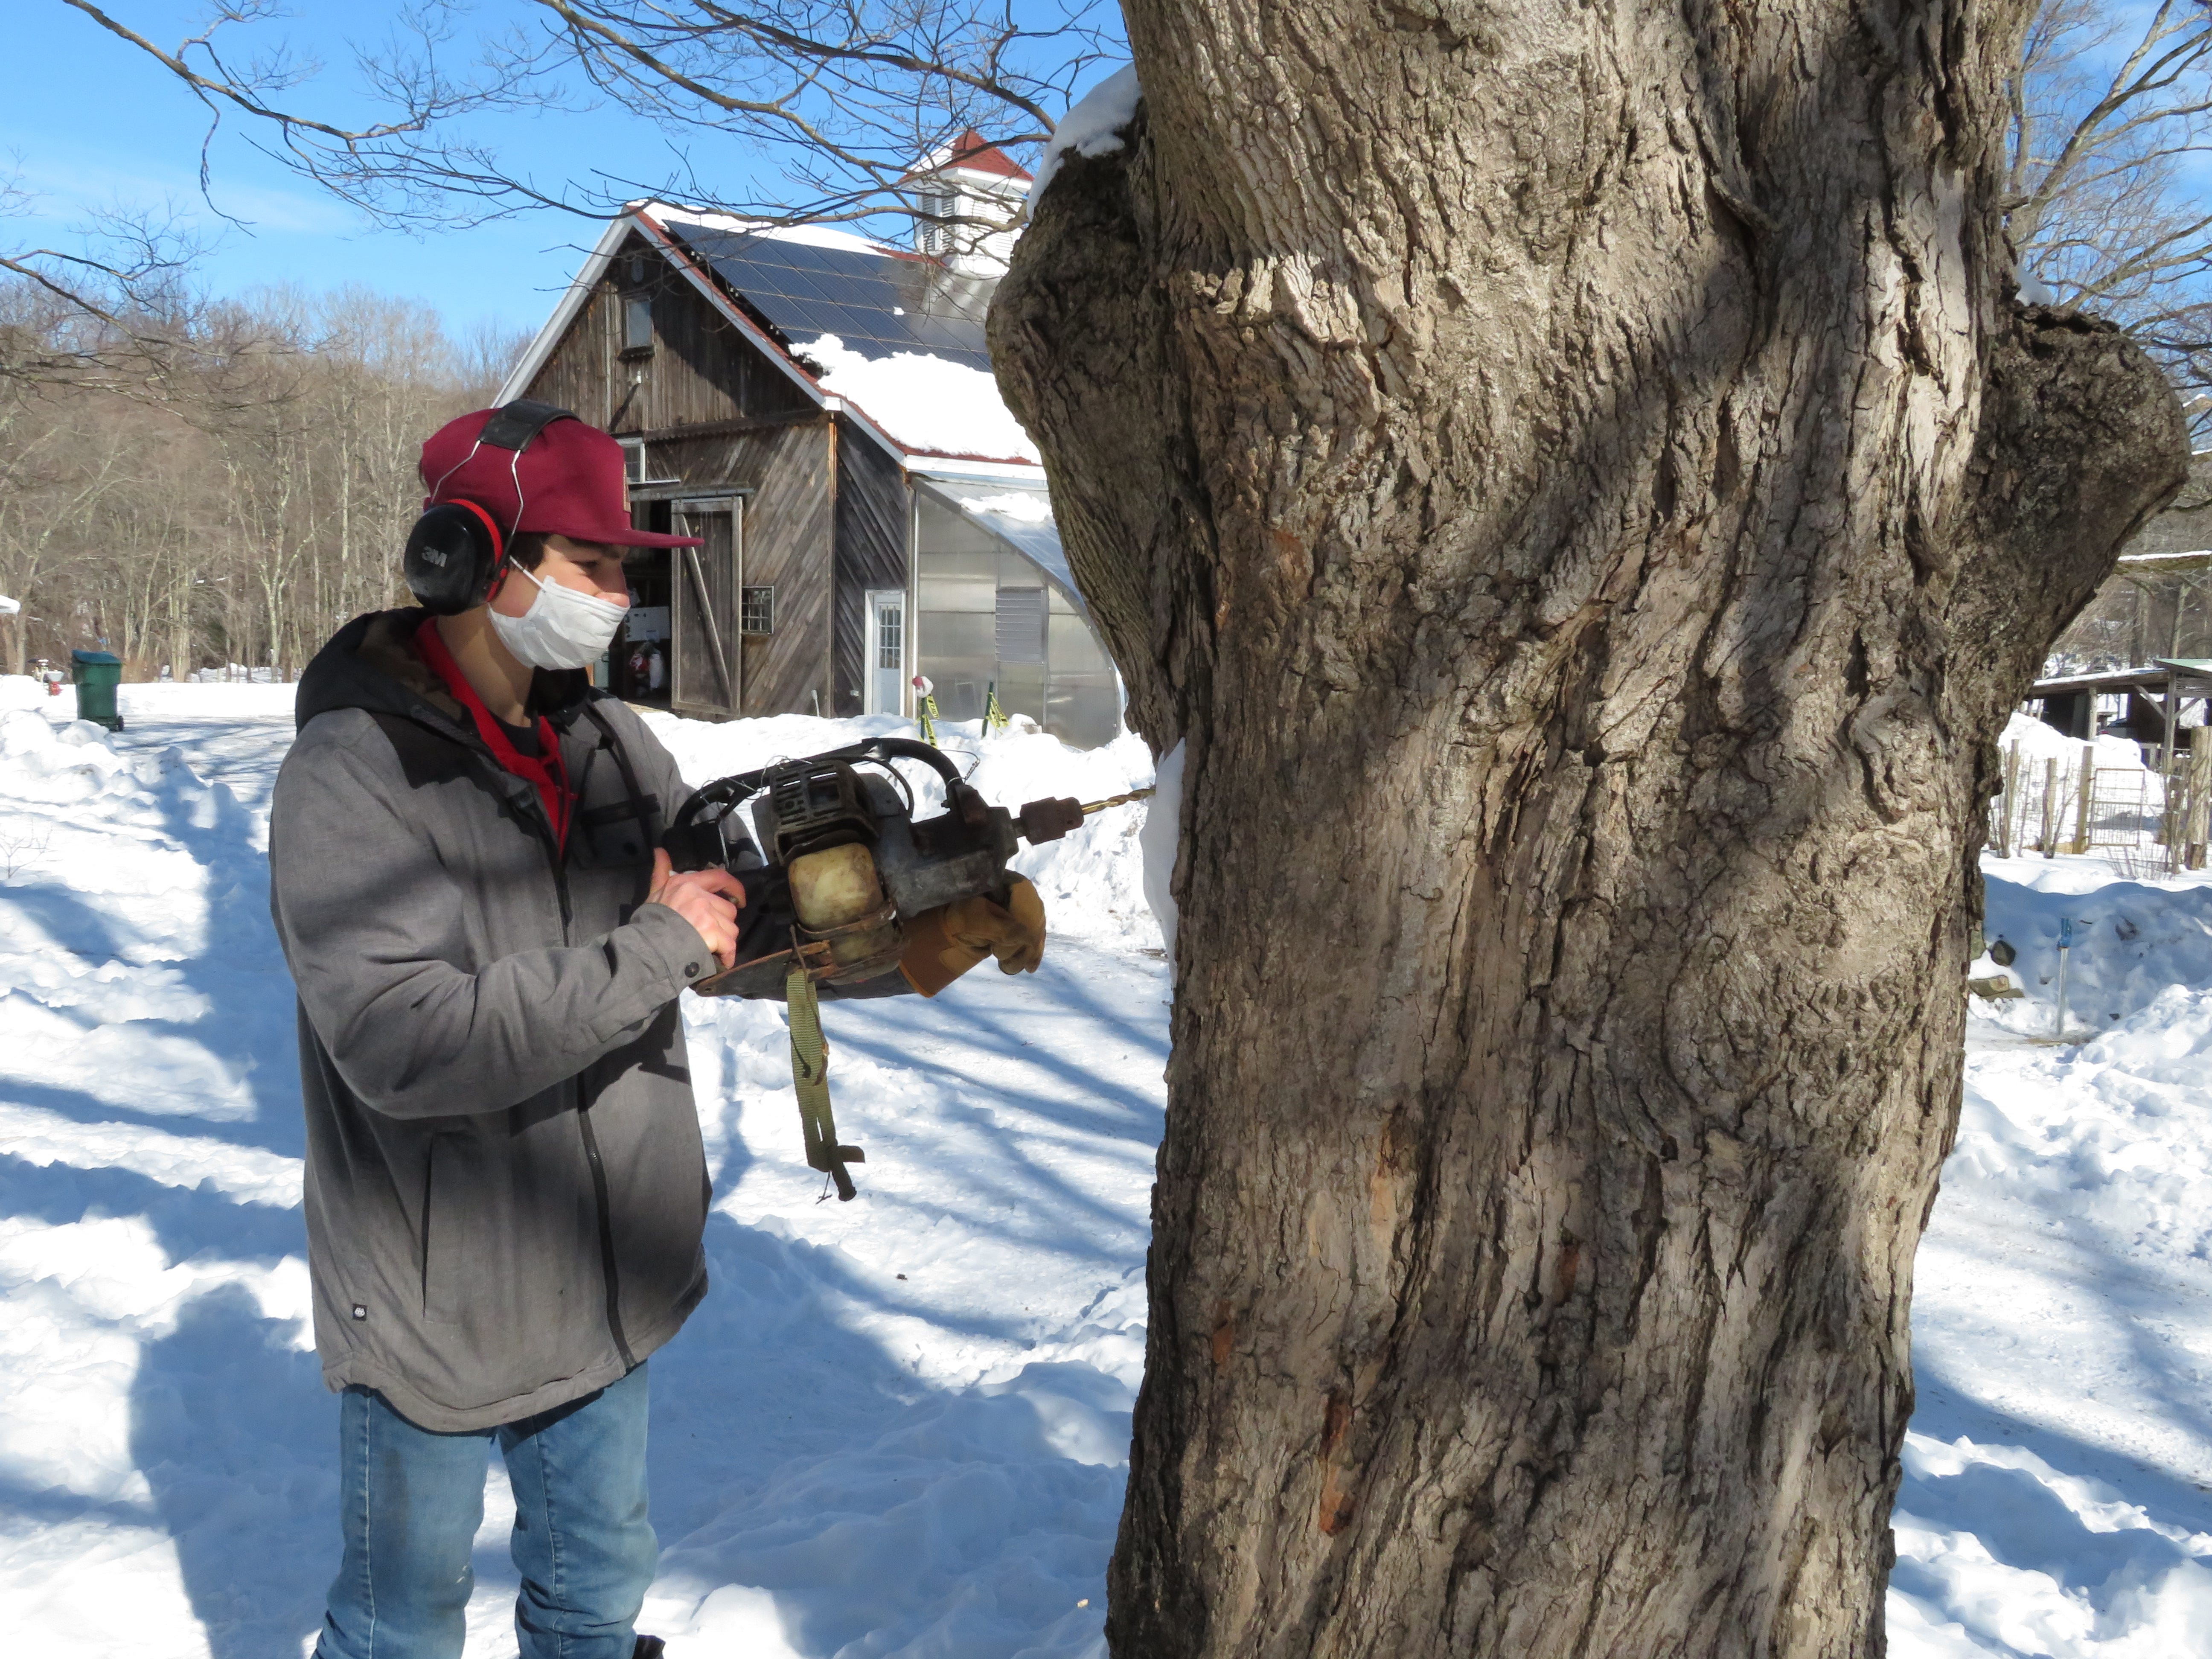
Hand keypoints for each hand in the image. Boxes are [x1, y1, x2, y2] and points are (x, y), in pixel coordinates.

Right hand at [647, 848, 746, 968]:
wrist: (646, 947)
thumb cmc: (650, 922)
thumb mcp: (655, 893)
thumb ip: (661, 873)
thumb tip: (660, 850)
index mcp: (686, 883)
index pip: (720, 877)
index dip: (734, 887)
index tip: (740, 899)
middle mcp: (699, 895)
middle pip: (728, 909)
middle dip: (723, 924)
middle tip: (709, 936)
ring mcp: (706, 913)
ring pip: (731, 928)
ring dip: (724, 941)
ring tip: (708, 947)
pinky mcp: (712, 932)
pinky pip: (730, 945)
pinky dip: (727, 955)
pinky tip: (721, 960)